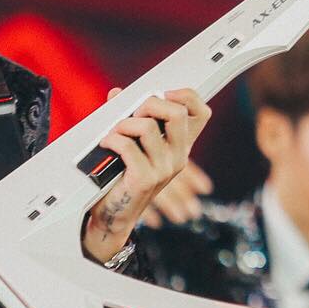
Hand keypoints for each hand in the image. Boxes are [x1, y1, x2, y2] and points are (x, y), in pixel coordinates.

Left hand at [82, 87, 210, 262]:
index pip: (201, 113)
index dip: (187, 95)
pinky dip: (111, 140)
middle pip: (176, 113)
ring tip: (114, 133)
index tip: (164, 93)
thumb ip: (129, 116)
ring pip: (146, 126)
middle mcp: (178, 156)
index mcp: (181, 146)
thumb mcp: (133, 143)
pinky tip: (107, 144)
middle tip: (133, 114)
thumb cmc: (122, 175)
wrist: (115, 213)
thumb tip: (117, 93)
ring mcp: (164, 169)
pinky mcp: (146, 179)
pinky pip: (127, 145)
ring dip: (123, 124)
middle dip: (149, 104)